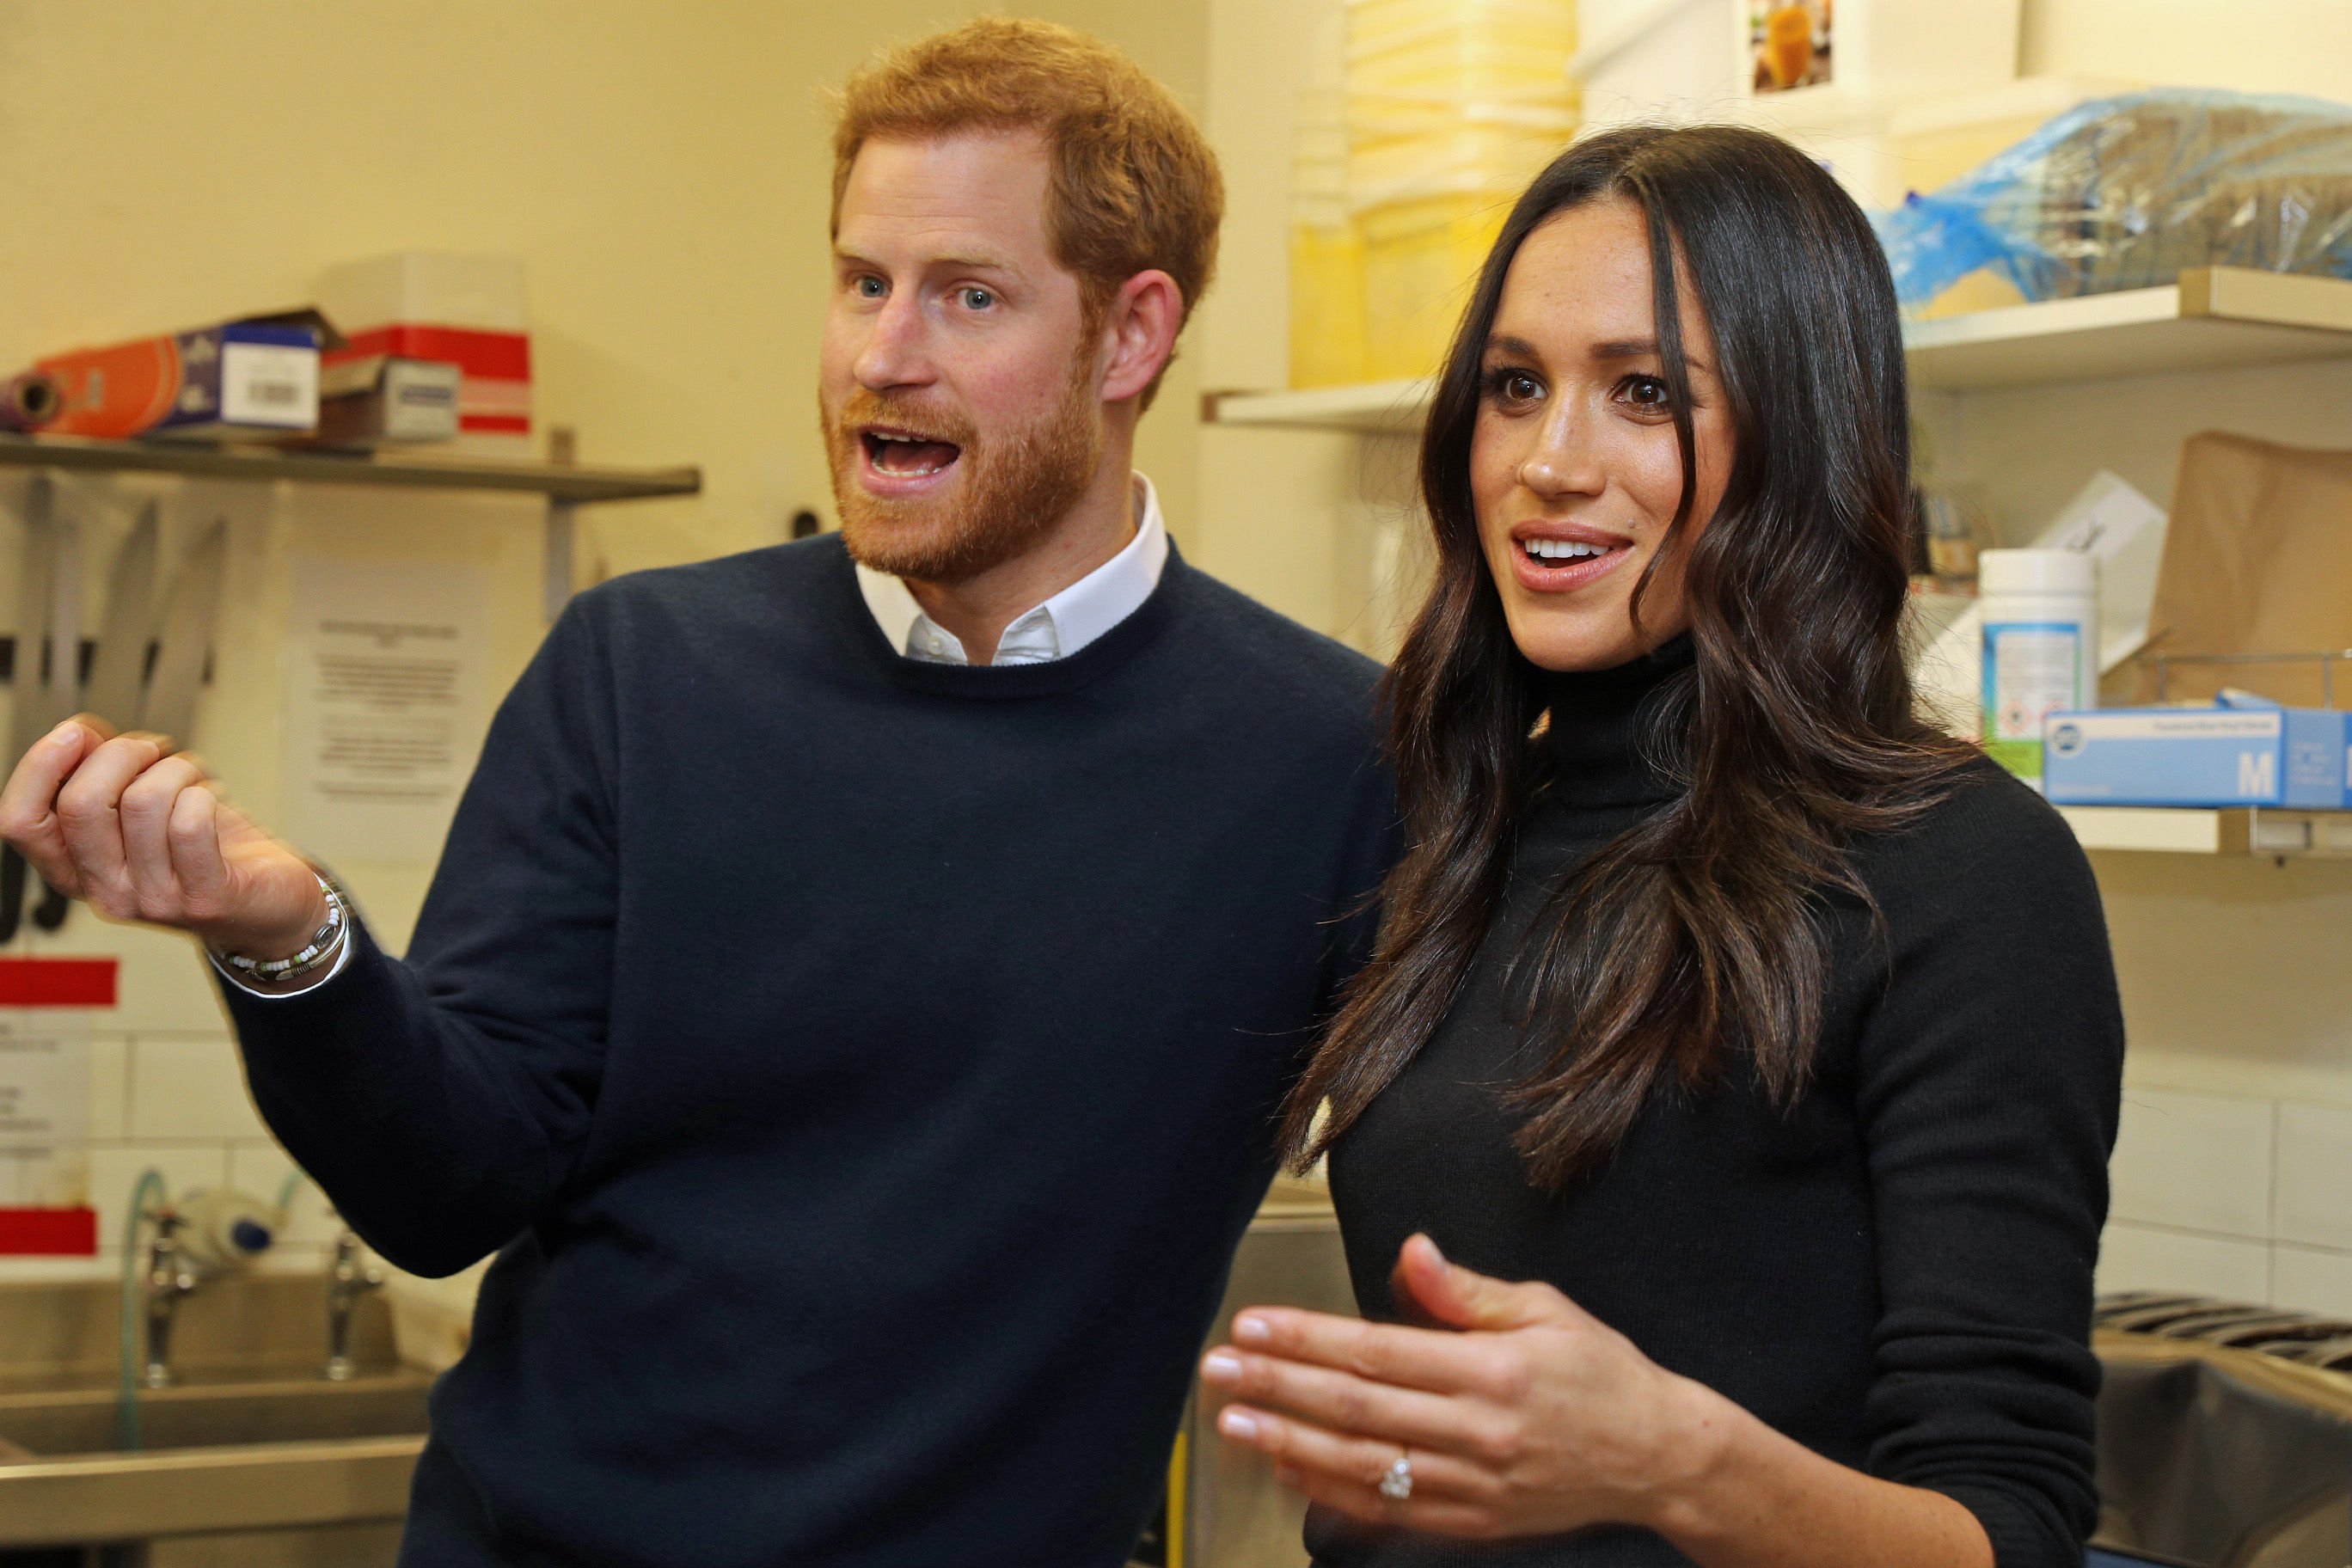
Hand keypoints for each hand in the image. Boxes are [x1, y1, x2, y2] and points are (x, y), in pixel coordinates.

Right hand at [0, 717, 326, 957]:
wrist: (268, 902)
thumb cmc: (204, 849)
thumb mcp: (139, 808)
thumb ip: (101, 771)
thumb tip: (78, 734)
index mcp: (75, 868)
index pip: (20, 821)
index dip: (39, 767)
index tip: (75, 733)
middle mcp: (105, 891)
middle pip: (81, 803)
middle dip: (121, 753)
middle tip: (153, 751)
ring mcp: (153, 900)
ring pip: (143, 801)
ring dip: (176, 770)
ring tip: (193, 780)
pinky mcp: (204, 899)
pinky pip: (191, 822)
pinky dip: (205, 794)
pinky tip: (211, 803)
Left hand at [1198, 1233, 1723, 1537]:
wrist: (1658, 1457)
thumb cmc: (1601, 1373)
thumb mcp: (1546, 1309)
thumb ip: (1468, 1290)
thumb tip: (1412, 1252)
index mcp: (1491, 1369)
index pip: (1375, 1350)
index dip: (1306, 1338)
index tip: (1253, 1326)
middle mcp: (1477, 1431)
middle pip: (1355, 1408)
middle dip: (1277, 1388)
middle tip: (1219, 1371)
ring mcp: (1472, 1486)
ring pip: (1362, 1464)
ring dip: (1289, 1444)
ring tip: (1234, 1423)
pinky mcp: (1472, 1523)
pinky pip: (1390, 1510)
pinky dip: (1334, 1492)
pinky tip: (1290, 1470)